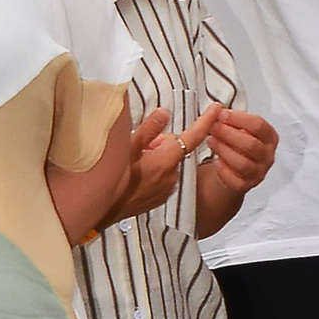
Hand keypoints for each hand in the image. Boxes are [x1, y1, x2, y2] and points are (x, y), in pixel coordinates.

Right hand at [109, 102, 222, 226]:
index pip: (193, 136)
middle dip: (161, 141)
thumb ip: (148, 130)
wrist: (101, 210)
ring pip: (169, 160)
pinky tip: (137, 174)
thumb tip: (164, 112)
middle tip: (139, 147)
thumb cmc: (111, 179)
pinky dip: (154, 170)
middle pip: (175, 146)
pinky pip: (164, 175)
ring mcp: (168, 187)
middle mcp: (172, 175)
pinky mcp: (162, 196)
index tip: (217, 107)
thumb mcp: (125, 148)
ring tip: (134, 162)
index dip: (206, 120)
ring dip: (157, 156)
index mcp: (165, 160)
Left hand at [198, 106, 276, 197]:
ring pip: (242, 163)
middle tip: (213, 127)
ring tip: (211, 141)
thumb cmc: (236, 145)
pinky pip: (235, 180)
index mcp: (269, 137)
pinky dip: (223, 170)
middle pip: (250, 144)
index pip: (258, 125)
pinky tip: (215, 161)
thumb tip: (216, 109)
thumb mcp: (239, 128)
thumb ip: (231, 119)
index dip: (238, 118)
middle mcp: (267, 155)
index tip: (222, 114)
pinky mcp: (246, 186)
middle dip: (228, 133)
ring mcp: (258, 172)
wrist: (233, 169)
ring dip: (224, 150)